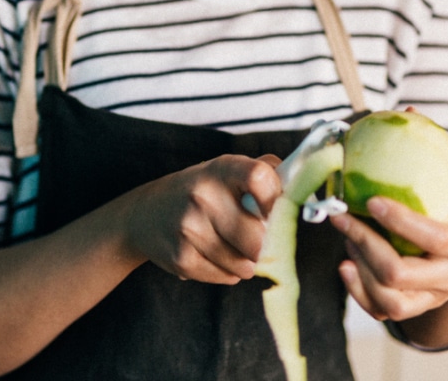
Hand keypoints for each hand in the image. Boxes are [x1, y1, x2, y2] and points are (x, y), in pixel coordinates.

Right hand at [123, 154, 281, 283]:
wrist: (144, 215)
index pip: (260, 178)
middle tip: (258, 238)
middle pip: (259, 238)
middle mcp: (202, 195)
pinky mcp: (182, 258)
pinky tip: (215, 255)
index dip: (277, 199)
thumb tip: (303, 186)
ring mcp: (189, 228)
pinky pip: (227, 277)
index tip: (275, 211)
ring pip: (246, 263)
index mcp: (221, 169)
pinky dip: (229, 272)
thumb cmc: (200, 191)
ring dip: (248, 261)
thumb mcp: (225, 171)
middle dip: (265, 245)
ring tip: (233, 246)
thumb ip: (265, 172)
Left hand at [331, 159, 447, 335]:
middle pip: (400, 273)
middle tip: (341, 213)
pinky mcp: (417, 306)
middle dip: (365, 242)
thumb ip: (440, 151)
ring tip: (346, 233)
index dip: (402, 223)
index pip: (436, 239)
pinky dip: (359, 291)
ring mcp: (433, 296)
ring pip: (390, 297)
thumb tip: (409, 112)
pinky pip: (383, 310)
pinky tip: (345, 265)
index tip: (373, 200)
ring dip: (359, 265)